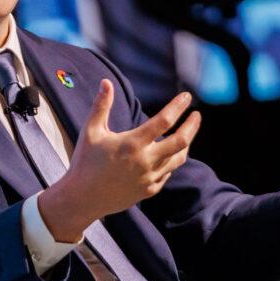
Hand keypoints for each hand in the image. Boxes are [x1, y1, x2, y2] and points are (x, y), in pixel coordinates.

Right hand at [36, 81, 201, 242]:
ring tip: (186, 133)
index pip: (164, 121)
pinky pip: (167, 173)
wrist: (82, 199)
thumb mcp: (90, 132)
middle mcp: (145, 161)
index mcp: (132, 144)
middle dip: (192, 126)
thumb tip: (106, 82)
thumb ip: (101, 106)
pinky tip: (168, 154)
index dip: (178, 107)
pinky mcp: (149, 190)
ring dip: (186, 144)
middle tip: (196, 115)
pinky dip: (171, 161)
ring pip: (178, 159)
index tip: (186, 96)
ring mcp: (149, 178)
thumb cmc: (84, 162)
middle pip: (181, 141)